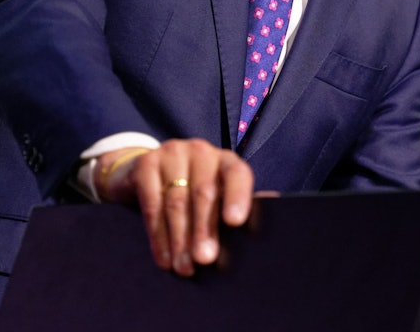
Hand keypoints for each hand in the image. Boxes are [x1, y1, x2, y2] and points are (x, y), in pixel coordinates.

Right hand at [95, 139, 253, 275]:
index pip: (237, 174)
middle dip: (205, 229)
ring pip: (177, 201)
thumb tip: (273, 206)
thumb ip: (239, 203)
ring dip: (180, 239)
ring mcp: (172, 153)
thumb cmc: (193, 190)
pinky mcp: (146, 163)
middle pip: (204, 193)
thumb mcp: (217, 194)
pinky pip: (152, 203)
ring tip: (184, 267)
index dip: (237, 197)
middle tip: (205, 259)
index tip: (235, 222)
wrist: (146, 173)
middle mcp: (201, 151)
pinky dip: (158, 235)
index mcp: (225, 160)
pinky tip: (164, 257)